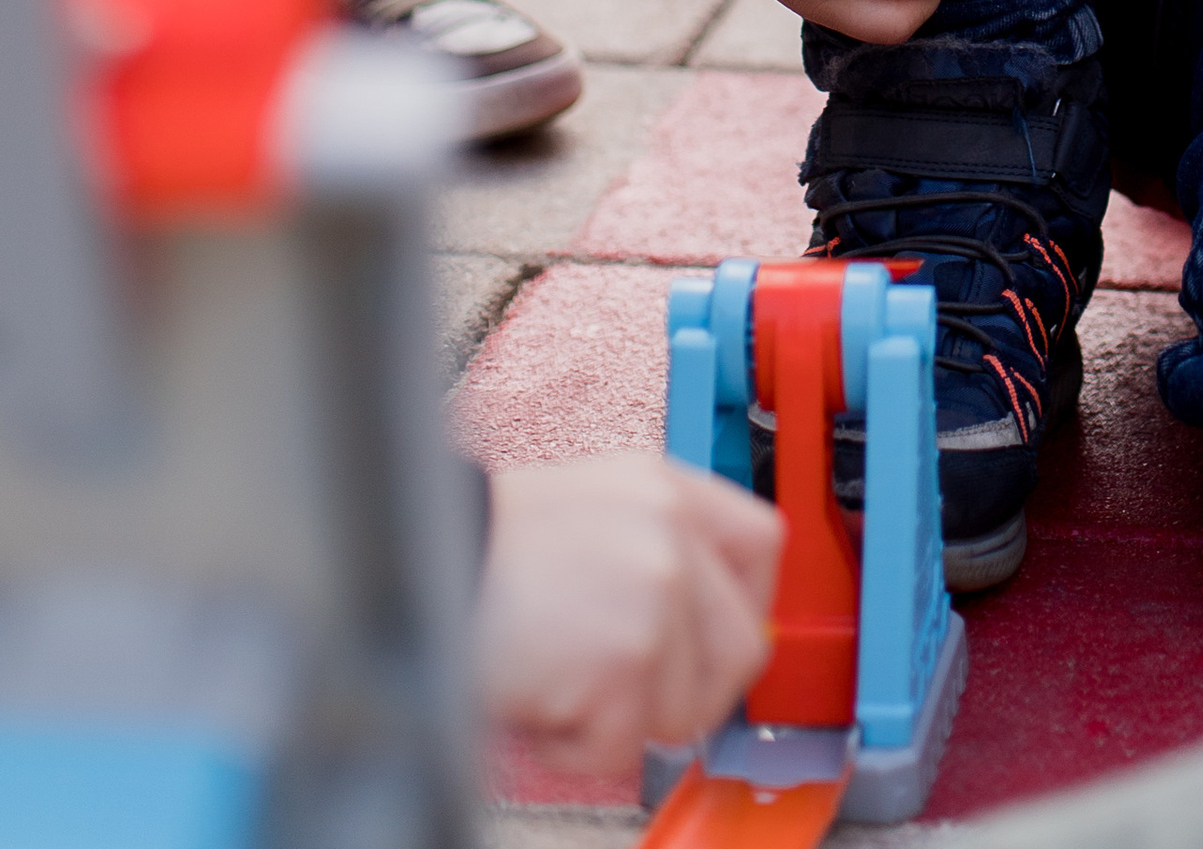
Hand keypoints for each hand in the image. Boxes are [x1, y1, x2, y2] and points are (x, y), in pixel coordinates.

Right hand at [476, 452, 780, 769]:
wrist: (408, 565)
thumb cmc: (481, 555)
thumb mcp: (587, 516)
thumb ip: (652, 556)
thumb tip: (696, 640)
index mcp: (663, 486)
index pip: (762, 544)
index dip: (742, 612)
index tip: (707, 651)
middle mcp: (672, 527)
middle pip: (743, 645)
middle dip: (686, 694)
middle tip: (619, 697)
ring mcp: (656, 587)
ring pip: (685, 709)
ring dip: (618, 721)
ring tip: (555, 679)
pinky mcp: (626, 655)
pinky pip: (622, 747)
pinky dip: (572, 748)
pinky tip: (534, 699)